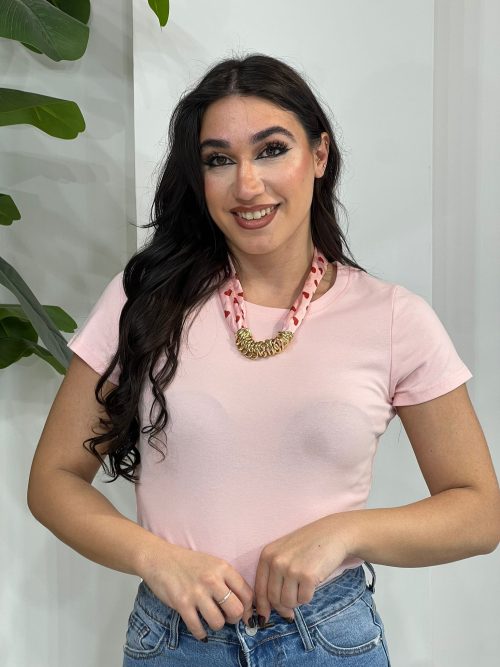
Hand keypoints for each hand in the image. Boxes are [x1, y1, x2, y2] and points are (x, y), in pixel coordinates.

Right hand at [139, 542, 254, 640]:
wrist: (160, 558)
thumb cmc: (188, 562)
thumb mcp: (213, 564)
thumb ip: (228, 580)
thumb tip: (243, 605)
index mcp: (223, 568)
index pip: (247, 594)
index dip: (248, 608)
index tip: (244, 613)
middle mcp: (212, 580)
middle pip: (236, 611)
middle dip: (234, 619)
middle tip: (227, 617)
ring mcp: (197, 593)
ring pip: (218, 622)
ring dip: (216, 625)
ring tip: (211, 620)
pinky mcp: (182, 604)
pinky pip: (198, 628)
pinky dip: (201, 634)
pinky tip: (200, 630)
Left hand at [253, 514, 351, 622]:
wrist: (332, 534)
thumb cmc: (308, 545)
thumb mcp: (284, 553)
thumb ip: (273, 575)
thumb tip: (268, 609)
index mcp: (267, 555)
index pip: (259, 589)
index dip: (262, 607)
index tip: (265, 618)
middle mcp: (276, 562)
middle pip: (274, 599)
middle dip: (283, 607)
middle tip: (290, 610)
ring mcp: (291, 569)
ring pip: (288, 602)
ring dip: (296, 601)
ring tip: (303, 588)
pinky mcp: (307, 576)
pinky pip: (304, 599)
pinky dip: (308, 597)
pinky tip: (312, 584)